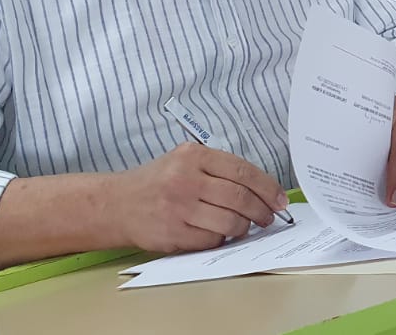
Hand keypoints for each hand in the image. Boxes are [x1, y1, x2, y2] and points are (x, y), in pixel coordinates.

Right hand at [109, 142, 286, 252]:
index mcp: (193, 156)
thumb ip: (217, 169)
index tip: (279, 199)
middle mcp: (186, 179)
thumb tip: (260, 189)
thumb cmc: (156, 183)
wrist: (116, 203)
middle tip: (269, 217)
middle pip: (240, 197)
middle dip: (262, 210)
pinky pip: (212, 239)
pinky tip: (220, 233)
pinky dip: (222, 238)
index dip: (267, 187)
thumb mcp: (183, 161)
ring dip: (244, 227)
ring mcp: (179, 207)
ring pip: (230, 221)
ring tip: (244, 226)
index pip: (242, 171)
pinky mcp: (173, 232)